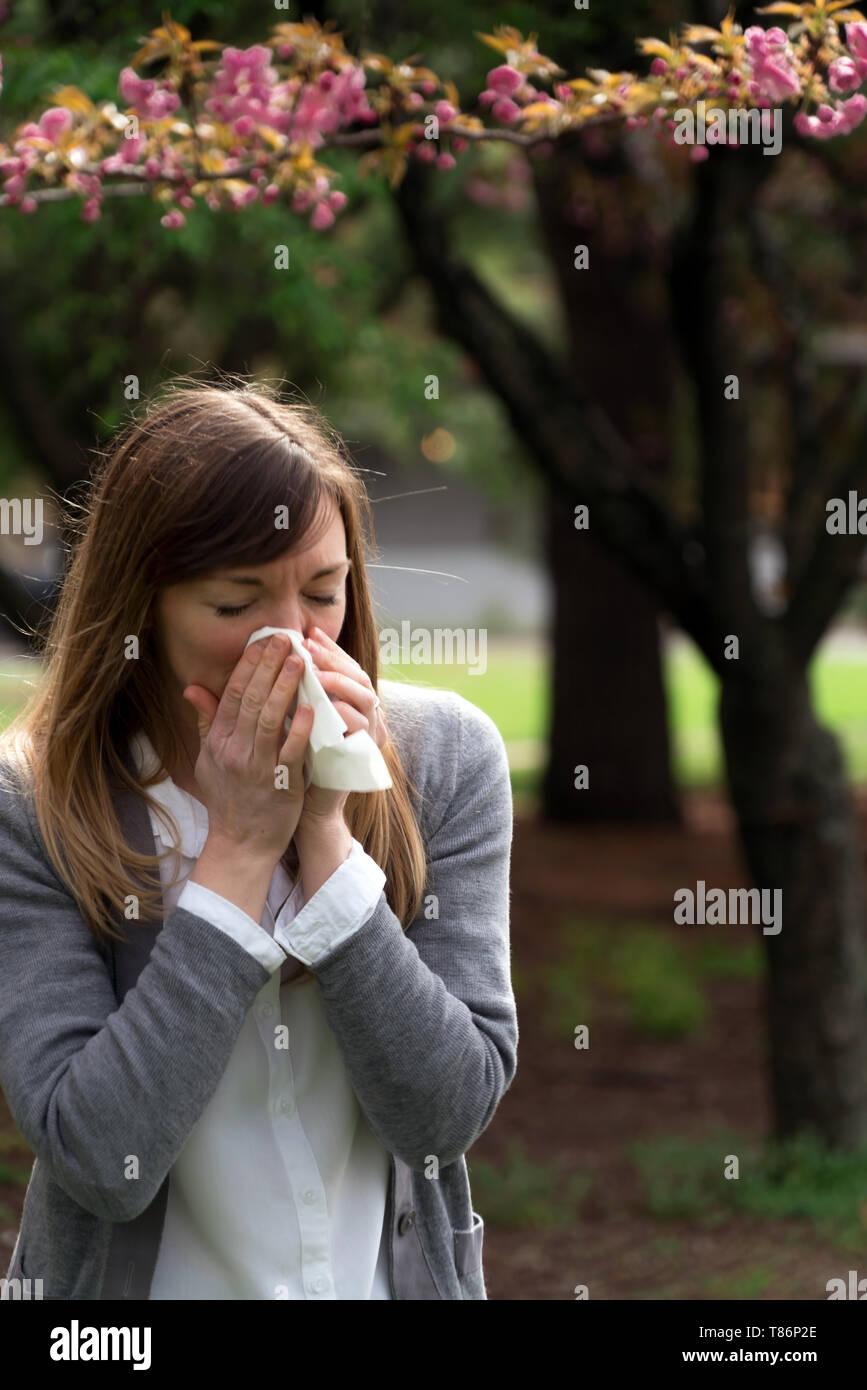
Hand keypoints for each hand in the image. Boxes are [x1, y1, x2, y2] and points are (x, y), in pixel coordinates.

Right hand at [181, 634, 313, 862]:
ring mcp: (258, 767)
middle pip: (252, 700)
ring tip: (301, 661)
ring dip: (285, 687)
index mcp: (219, 741)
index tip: (262, 641)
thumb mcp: (209, 758)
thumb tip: (193, 687)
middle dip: (269, 666)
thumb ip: (206, 721)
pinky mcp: (281, 784)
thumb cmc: (228, 797)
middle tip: (285, 639)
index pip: (233, 695)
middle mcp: (235, 750)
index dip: (248, 666)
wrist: (241, 842)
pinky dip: (298, 728)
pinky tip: (309, 706)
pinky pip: (290, 751)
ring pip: (270, 719)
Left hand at [296, 626, 386, 829]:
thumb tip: (248, 667)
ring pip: (366, 697)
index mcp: (345, 702)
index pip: (343, 666)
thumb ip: (279, 695)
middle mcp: (362, 714)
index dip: (328, 649)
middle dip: (333, 659)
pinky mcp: (364, 753)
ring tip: (316, 673)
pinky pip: (363, 729)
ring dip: (341, 683)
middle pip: (358, 675)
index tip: (307, 634)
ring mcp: (366, 733)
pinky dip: (347, 715)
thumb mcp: (286, 723)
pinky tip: (329, 706)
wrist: (307, 806)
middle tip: (309, 647)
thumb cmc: (296, 761)